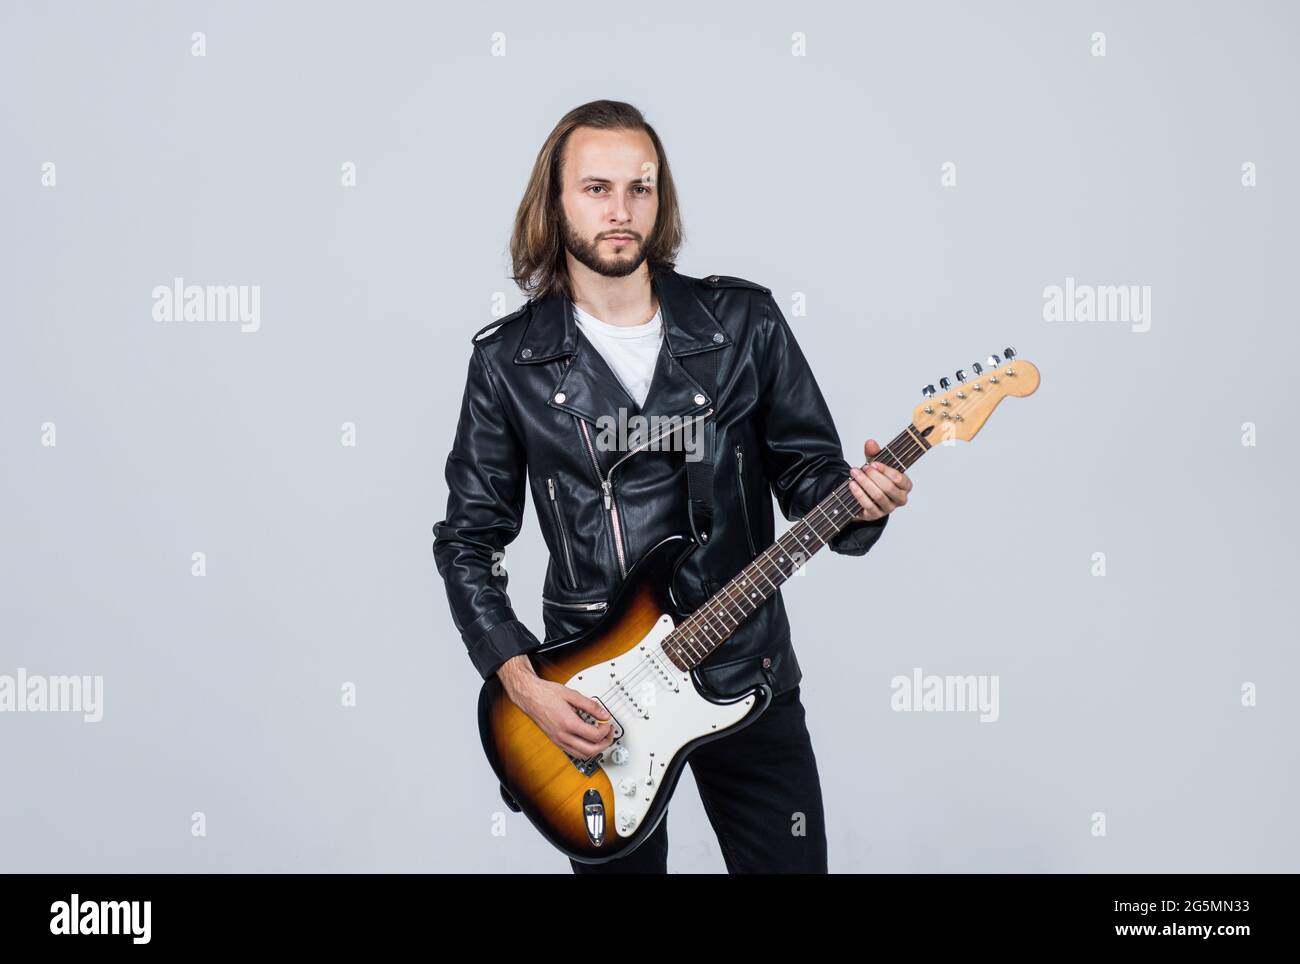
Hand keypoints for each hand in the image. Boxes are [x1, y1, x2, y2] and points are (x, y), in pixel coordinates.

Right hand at [499, 656, 616, 757]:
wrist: (529, 696)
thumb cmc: (546, 694)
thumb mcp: (572, 695)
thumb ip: (590, 706)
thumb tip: (603, 714)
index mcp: (568, 723)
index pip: (594, 736)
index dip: (606, 730)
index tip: (607, 722)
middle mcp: (563, 736)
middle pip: (591, 750)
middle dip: (605, 743)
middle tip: (609, 732)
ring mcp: (559, 741)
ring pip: (583, 755)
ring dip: (596, 749)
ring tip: (601, 736)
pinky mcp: (556, 741)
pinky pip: (574, 753)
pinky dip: (585, 750)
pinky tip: (589, 739)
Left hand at [847, 438, 911, 521]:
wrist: (865, 497)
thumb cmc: (876, 479)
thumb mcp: (875, 465)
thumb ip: (874, 453)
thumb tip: (870, 442)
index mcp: (905, 485)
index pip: (900, 478)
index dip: (885, 470)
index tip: (873, 463)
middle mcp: (900, 499)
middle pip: (889, 488)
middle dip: (873, 476)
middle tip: (863, 468)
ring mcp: (888, 509)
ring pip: (878, 496)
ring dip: (865, 483)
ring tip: (855, 473)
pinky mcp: (875, 515)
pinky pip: (868, 505)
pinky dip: (859, 494)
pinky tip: (852, 485)